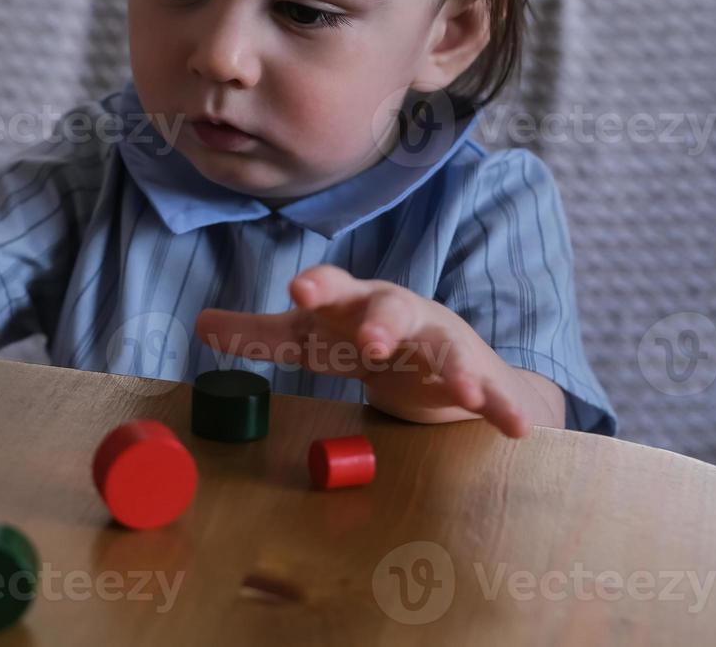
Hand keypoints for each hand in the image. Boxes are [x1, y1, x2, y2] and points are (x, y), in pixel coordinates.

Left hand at [195, 264, 531, 436]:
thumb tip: (199, 323)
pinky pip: (491, 390)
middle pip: (392, 309)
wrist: (439, 360)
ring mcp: (440, 343)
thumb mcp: (311, 338)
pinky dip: (503, 406)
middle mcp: (399, 315)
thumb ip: (261, 334)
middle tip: (373, 341)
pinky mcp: (473, 375)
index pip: (333, 289)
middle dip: (384, 322)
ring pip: (447, 347)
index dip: (318, 287)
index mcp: (355, 304)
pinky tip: (516, 428)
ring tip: (462, 388)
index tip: (298, 287)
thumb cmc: (363, 340)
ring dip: (454, 365)